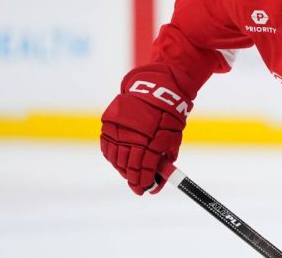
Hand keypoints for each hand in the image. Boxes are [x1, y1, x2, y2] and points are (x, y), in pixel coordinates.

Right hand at [100, 64, 191, 194]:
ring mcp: (118, 129)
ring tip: (130, 174)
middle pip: (129, 165)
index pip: (144, 167)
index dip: (144, 181)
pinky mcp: (109, 123)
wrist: (156, 89)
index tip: (145, 190)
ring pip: (116, 158)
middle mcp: (133, 134)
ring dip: (123, 169)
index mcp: (152, 138)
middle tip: (138, 186)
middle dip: (133, 179)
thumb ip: (165, 159)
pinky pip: (107, 147)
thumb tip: (159, 182)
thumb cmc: (168, 116)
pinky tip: (120, 161)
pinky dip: (113, 157)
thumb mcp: (174, 137)